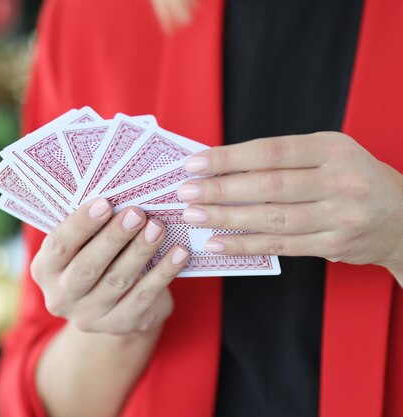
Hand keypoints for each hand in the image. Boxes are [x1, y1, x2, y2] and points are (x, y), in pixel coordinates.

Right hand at [30, 198, 188, 334]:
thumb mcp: (83, 245)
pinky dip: (164, 273)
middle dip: (114, 237)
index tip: (105, 203)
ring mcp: (90, 316)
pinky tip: (178, 253)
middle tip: (136, 213)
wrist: (113, 307)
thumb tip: (118, 193)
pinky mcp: (120, 325)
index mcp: (45, 270)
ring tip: (158, 228)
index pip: (59, 245)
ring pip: (118, 280)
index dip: (81, 224)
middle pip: (88, 266)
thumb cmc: (96, 258)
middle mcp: (61, 297)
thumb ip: (90, 226)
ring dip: (140, 251)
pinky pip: (144, 297)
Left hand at [177, 132, 402, 275]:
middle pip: (268, 186)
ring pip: (272, 218)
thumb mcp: (329, 155)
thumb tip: (223, 167)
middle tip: (185, 193)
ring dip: (226, 218)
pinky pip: (281, 245)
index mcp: (333, 149)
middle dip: (220, 189)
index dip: (229, 158)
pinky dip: (245, 245)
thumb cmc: (354, 179)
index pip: (271, 151)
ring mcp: (339, 216)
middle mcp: (339, 181)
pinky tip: (217, 242)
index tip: (195, 164)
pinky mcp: (334, 245)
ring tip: (194, 216)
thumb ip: (284, 159)